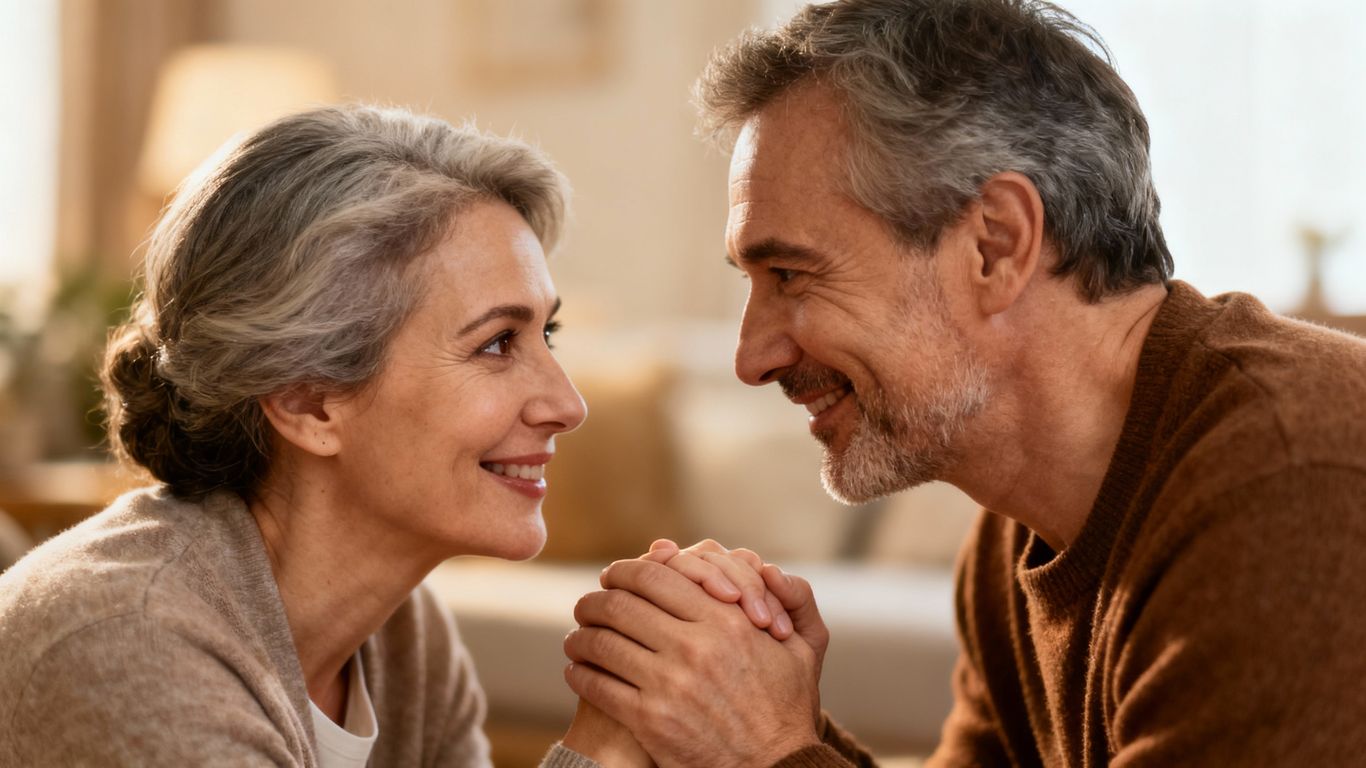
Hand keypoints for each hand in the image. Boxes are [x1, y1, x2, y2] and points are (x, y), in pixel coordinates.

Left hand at [563, 559, 823, 767]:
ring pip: (602, 642)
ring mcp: (669, 684)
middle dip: (594, 601)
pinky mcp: (650, 720)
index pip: (656, 576)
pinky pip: (598, 684)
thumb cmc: (787, 707)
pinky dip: (580, 673)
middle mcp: (694, 646)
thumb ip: (793, 599)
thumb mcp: (803, 649)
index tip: (612, 577)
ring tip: (578, 639)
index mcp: (726, 620)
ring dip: (581, 637)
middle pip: (620, 604)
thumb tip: (766, 567)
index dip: (625, 572)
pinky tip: (577, 671)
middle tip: (586, 606)